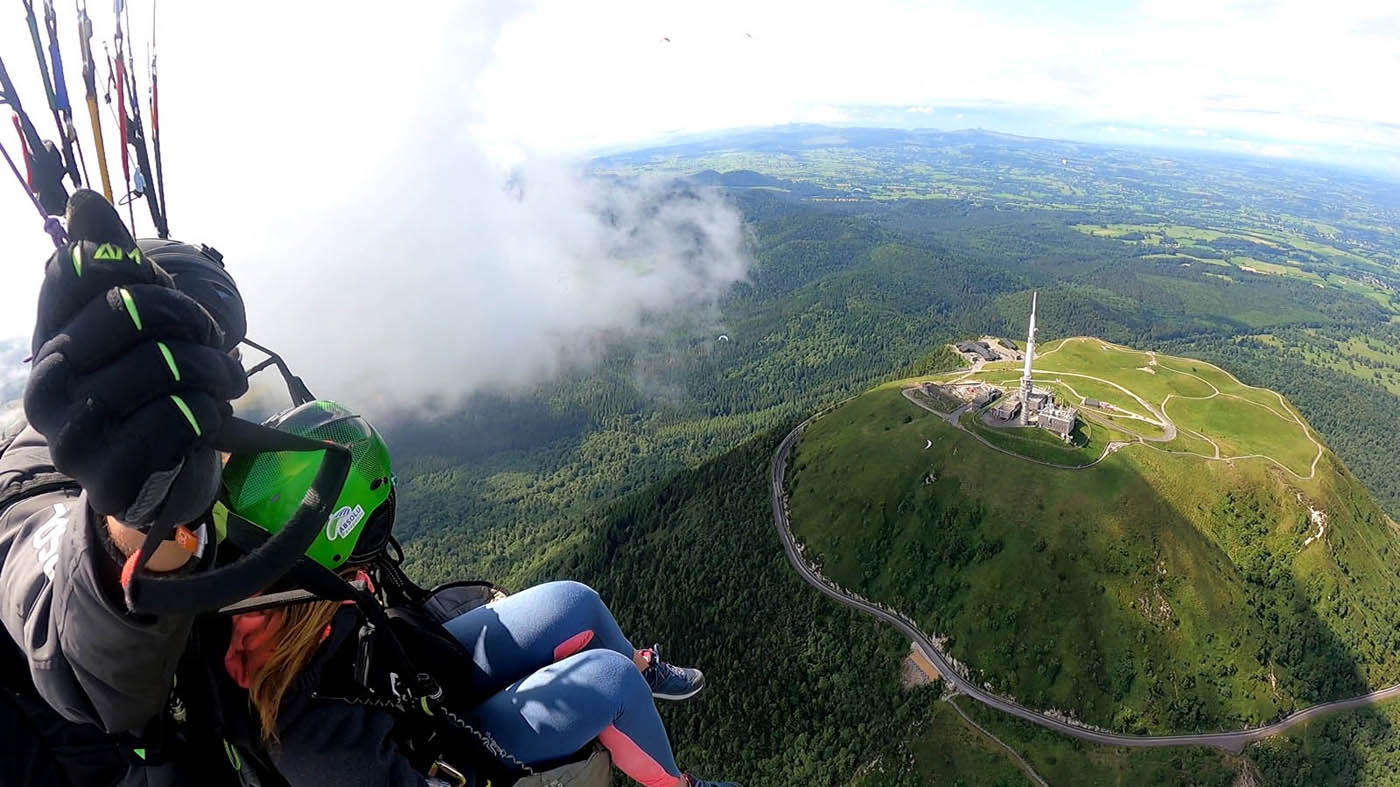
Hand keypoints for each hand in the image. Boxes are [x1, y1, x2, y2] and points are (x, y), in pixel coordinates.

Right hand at [23, 190, 247, 527]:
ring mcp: (71, 433)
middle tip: (214, 342)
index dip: (141, 270)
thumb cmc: (150, 386)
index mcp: (50, 334)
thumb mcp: (138, 323)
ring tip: (224, 381)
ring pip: (161, 365)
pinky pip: (173, 421)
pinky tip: (208, 417)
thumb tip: (82, 199)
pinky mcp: (107, 476)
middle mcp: (47, 381)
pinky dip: (207, 412)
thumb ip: (113, 261)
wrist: (158, 473)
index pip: (81, 267)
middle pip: (131, 310)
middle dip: (192, 320)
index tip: (166, 295)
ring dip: (213, 370)